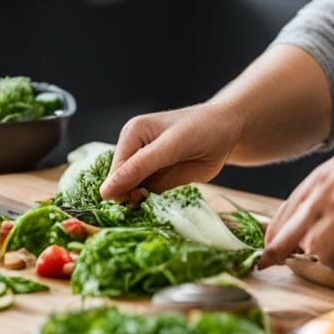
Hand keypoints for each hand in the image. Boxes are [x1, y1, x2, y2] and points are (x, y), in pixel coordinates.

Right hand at [100, 102, 244, 200]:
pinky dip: (152, 205)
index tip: (135, 203)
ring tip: (156, 203)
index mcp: (132, 134)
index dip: (120, 190)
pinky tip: (161, 204)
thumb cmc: (202, 128)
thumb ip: (140, 168)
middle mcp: (134, 150)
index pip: (116, 170)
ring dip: (141, 204)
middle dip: (130, 198)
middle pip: (121, 184)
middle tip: (148, 203)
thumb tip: (105, 191)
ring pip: (133, 194)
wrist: (227, 130)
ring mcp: (146, 167)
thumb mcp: (171, 146)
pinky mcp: (159, 180)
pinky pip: (149, 198)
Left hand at [259, 118, 333, 268]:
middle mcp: (326, 197)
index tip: (266, 252)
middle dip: (283, 255)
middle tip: (276, 265)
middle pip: (292, 239)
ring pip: (320, 253)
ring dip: (333, 255)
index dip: (273, 237)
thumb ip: (328, 186)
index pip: (285, 214)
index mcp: (320, 177)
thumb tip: (312, 212)